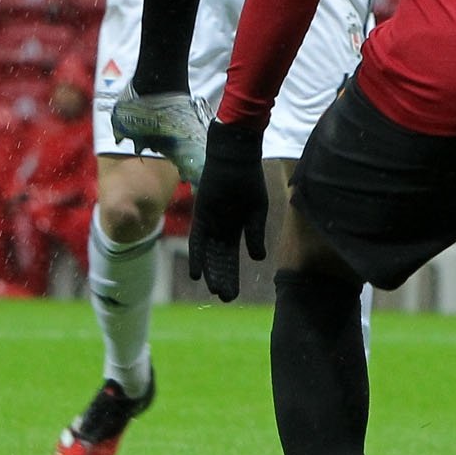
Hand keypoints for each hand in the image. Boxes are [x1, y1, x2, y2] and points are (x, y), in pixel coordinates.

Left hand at [187, 120, 266, 300]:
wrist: (236, 156)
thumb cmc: (248, 179)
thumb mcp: (257, 210)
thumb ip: (255, 234)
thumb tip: (259, 259)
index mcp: (235, 228)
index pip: (230, 257)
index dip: (231, 275)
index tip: (233, 295)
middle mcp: (219, 228)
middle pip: (218, 259)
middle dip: (222, 278)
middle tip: (226, 298)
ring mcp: (209, 222)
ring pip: (208, 254)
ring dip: (211, 272)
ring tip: (216, 291)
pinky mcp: (201, 214)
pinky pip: (197, 240)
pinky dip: (196, 257)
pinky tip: (196, 274)